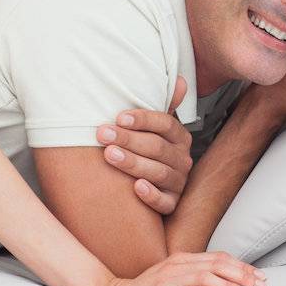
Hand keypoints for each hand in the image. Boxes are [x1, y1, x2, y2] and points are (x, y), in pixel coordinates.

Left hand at [95, 77, 194, 213]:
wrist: (143, 190)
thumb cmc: (143, 151)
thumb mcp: (151, 128)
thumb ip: (162, 105)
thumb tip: (180, 81)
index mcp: (179, 137)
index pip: (165, 124)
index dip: (142, 120)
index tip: (118, 117)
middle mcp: (183, 159)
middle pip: (158, 147)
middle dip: (128, 139)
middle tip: (103, 134)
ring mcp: (178, 182)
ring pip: (159, 172)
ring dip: (134, 163)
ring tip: (110, 155)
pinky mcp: (172, 204)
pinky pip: (165, 202)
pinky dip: (151, 195)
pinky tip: (136, 188)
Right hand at [101, 250, 268, 285]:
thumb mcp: (178, 276)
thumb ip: (200, 275)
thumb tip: (230, 282)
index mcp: (186, 258)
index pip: (220, 258)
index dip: (243, 267)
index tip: (262, 278)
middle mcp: (179, 264)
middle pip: (217, 265)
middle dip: (242, 275)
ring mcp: (168, 278)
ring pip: (203, 277)